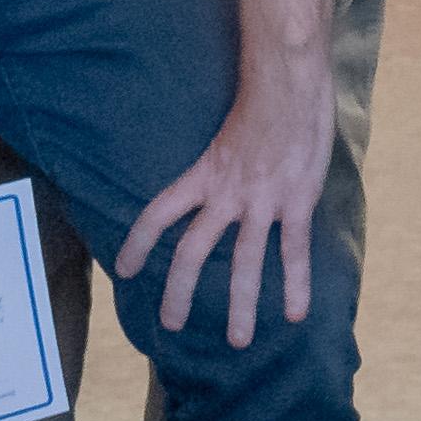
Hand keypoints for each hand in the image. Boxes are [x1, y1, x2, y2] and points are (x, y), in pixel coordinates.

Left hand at [115, 61, 328, 343]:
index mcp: (204, 174)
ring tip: (240, 340)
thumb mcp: (227, 127)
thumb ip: (224, 156)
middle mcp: (225, 194)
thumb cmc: (262, 93)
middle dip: (179, 292)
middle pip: (192, 253)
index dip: (139, 243)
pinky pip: (293, 251)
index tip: (124, 269)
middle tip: (170, 323)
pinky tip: (297, 312)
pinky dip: (295, 284)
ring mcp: (261, 201)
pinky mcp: (296, 201)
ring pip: (244, 263)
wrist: (288, 80)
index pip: (158, 214)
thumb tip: (225, 165)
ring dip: (242, 306)